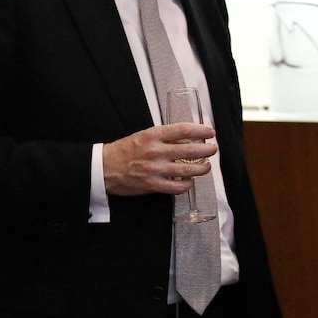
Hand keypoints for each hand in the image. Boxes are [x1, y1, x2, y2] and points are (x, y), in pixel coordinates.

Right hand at [102, 122, 216, 195]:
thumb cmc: (124, 150)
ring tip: (206, 166)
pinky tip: (190, 182)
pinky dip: (186, 185)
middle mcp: (155, 151)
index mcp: (153, 135)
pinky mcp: (152, 184)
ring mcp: (154, 169)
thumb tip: (186, 137)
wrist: (104, 167)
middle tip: (213, 149)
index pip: (183, 130)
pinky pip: (176, 187)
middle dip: (206, 150)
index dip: (200, 131)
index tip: (210, 132)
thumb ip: (164, 137)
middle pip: (190, 150)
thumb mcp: (144, 136)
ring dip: (201, 168)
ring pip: (187, 170)